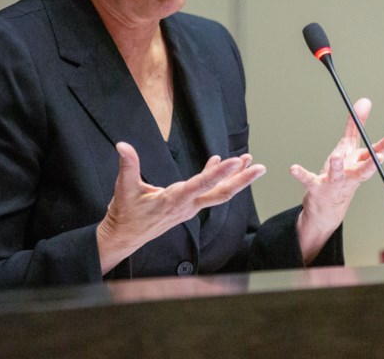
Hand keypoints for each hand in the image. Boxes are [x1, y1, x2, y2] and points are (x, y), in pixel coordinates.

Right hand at [96, 141, 265, 273]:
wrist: (125, 237)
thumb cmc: (125, 214)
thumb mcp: (124, 189)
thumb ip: (128, 166)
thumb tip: (122, 145)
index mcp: (174, 200)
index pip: (202, 185)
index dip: (220, 173)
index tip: (237, 162)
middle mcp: (187, 205)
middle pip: (221, 193)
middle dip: (242, 180)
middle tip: (261, 168)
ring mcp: (189, 207)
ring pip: (217, 192)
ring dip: (234, 177)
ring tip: (249, 160)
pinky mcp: (187, 206)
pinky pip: (206, 191)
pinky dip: (214, 175)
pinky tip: (219, 161)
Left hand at [290, 98, 383, 263]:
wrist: (328, 207)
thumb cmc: (342, 173)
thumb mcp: (350, 149)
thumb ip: (356, 125)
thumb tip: (365, 100)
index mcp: (358, 165)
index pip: (374, 154)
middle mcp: (350, 175)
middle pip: (363, 170)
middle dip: (371, 164)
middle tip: (379, 156)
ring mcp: (334, 182)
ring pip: (337, 173)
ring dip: (337, 165)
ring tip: (336, 157)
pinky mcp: (316, 187)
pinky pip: (308, 179)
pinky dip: (301, 174)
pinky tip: (293, 168)